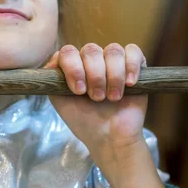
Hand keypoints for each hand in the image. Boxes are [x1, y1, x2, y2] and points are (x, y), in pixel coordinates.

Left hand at [45, 43, 147, 166]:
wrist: (109, 137)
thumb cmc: (84, 120)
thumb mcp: (60, 100)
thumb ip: (52, 79)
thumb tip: (53, 60)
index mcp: (73, 65)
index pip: (69, 51)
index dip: (74, 68)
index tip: (79, 91)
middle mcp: (91, 60)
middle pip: (91, 50)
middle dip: (94, 76)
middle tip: (97, 98)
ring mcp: (112, 61)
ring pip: (113, 50)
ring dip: (113, 76)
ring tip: (113, 97)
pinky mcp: (134, 66)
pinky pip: (133, 51)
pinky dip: (132, 66)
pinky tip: (129, 83)